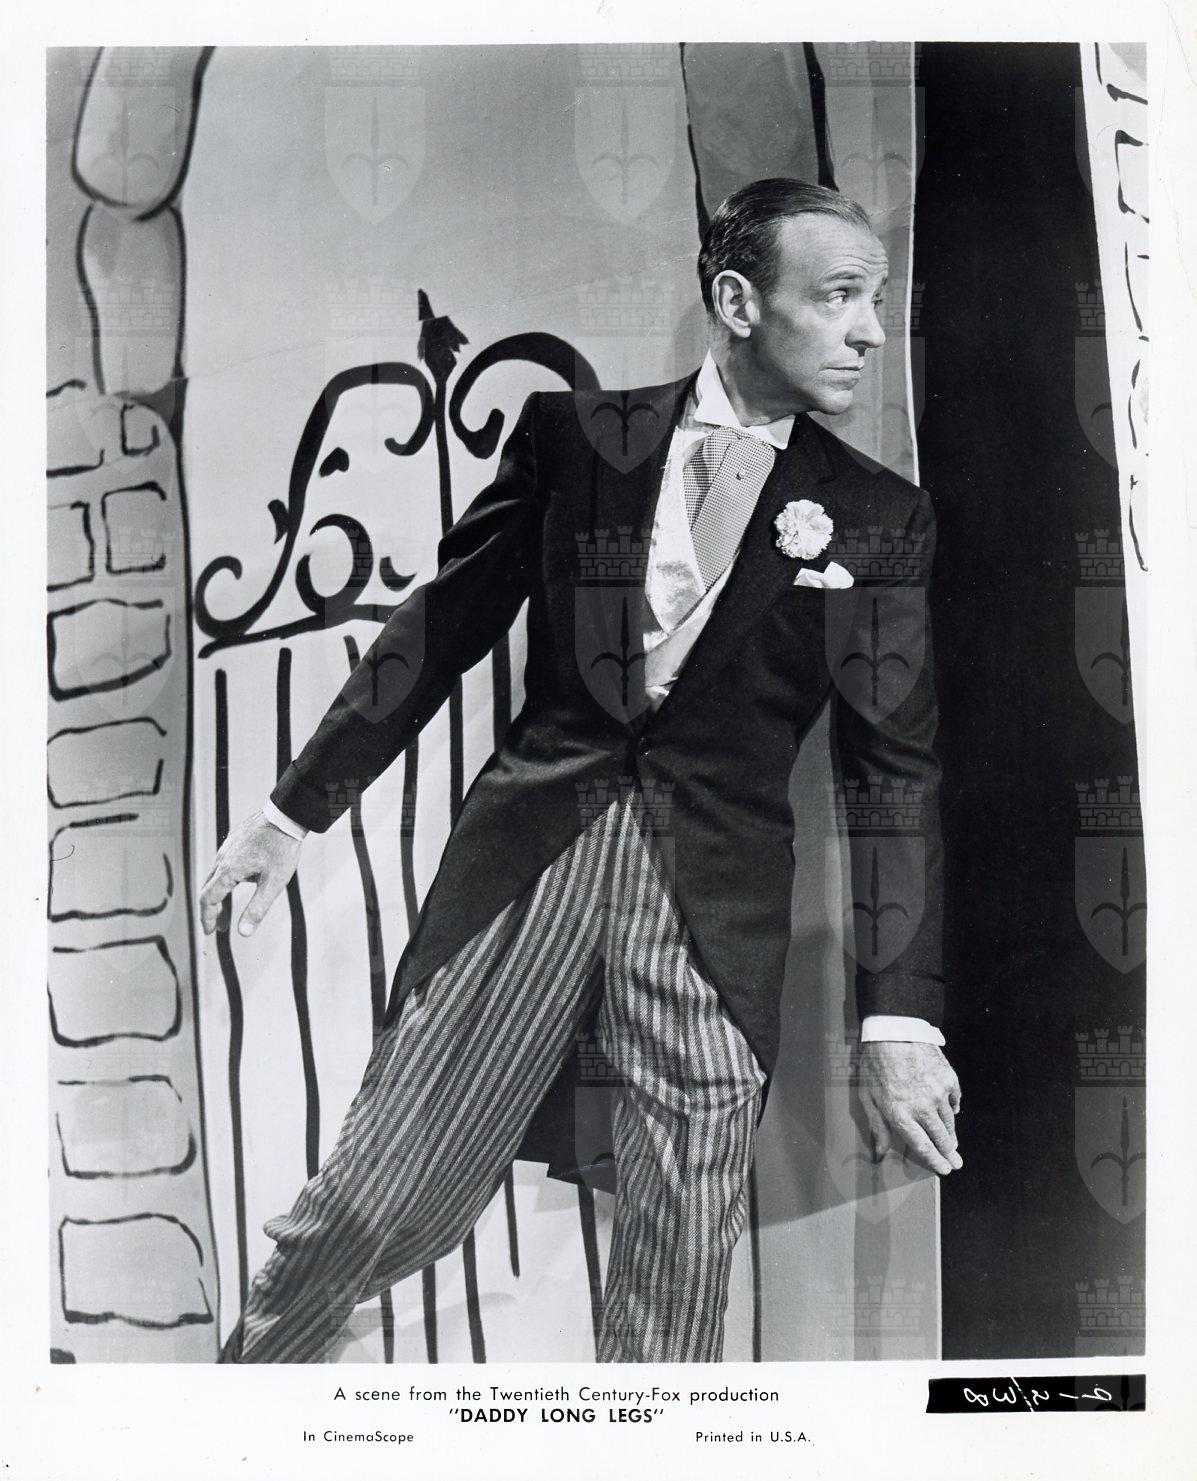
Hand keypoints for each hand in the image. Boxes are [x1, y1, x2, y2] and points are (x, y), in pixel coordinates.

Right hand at [198, 810, 301, 937]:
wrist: (286, 815)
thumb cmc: (282, 848)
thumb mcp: (273, 883)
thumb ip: (257, 908)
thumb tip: (244, 932)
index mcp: (228, 870)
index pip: (208, 899)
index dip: (207, 918)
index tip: (211, 932)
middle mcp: (223, 858)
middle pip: (208, 888)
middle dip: (212, 910)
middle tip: (219, 926)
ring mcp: (227, 848)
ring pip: (215, 875)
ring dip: (218, 894)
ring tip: (229, 908)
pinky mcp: (234, 840)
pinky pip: (223, 863)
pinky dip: (224, 879)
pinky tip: (240, 881)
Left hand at [857, 1041, 962, 1175]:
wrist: (893, 1031)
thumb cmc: (875, 1063)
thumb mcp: (867, 1096)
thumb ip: (877, 1126)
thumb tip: (878, 1154)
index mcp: (901, 1115)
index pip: (922, 1146)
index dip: (934, 1161)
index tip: (944, 1170)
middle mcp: (923, 1108)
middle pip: (941, 1138)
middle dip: (950, 1153)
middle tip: (956, 1163)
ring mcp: (938, 1093)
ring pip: (949, 1122)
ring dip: (951, 1134)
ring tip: (953, 1143)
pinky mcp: (948, 1079)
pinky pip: (955, 1100)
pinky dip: (954, 1108)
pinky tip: (953, 1113)